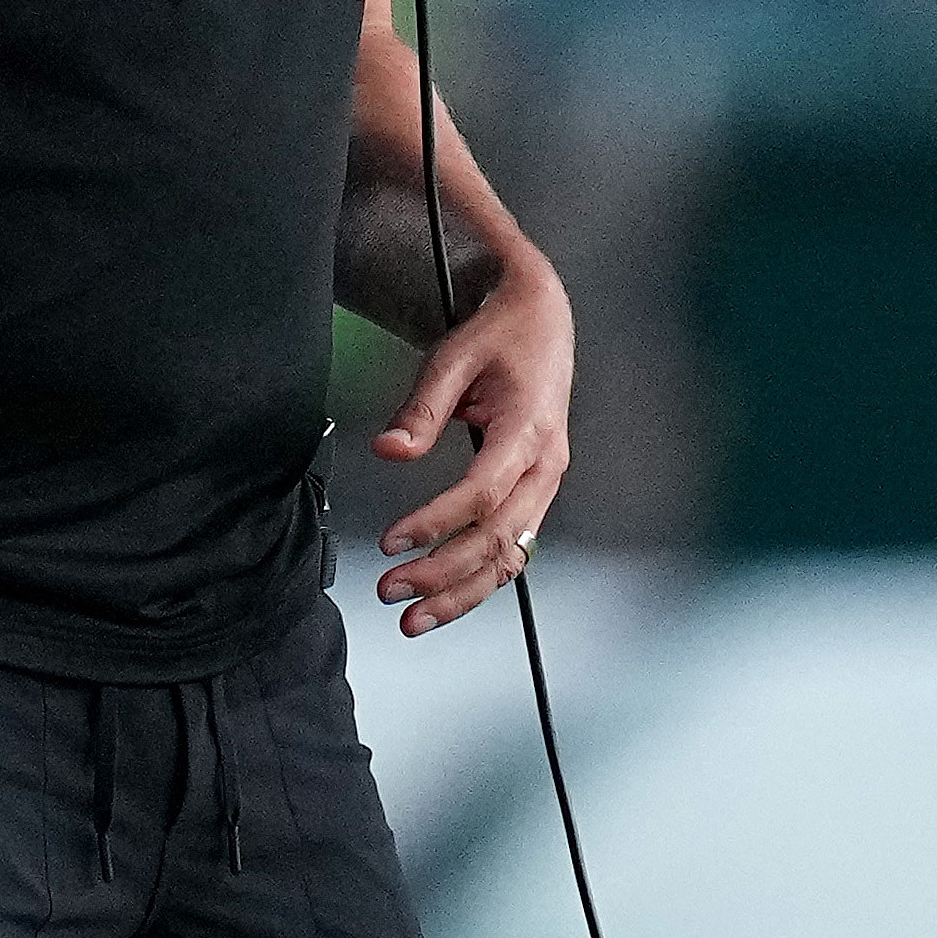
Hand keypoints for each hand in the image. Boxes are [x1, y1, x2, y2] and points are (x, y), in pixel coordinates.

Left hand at [370, 261, 575, 634]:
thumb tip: (390, 450)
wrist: (544, 319)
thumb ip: (422, 408)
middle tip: (391, 591)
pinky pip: (514, 548)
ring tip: (415, 618)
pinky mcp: (536, 492)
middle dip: (443, 574)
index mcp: (529, 430)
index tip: (392, 541)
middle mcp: (546, 465)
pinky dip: (480, 578)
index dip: (436, 523)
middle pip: (498, 539)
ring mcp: (546, 483)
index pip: (482, 493)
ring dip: (462, 592)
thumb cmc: (503, 334)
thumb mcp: (454, 356)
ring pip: (511, 556)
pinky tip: (446, 598)